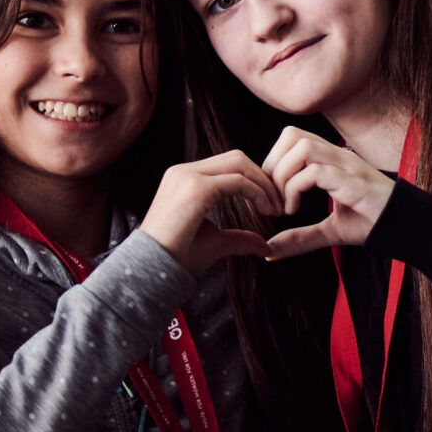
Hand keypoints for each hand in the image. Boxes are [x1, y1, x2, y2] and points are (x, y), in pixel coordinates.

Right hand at [141, 152, 277, 275]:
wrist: (153, 273)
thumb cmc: (178, 259)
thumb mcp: (216, 242)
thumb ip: (240, 238)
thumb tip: (265, 246)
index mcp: (184, 178)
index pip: (229, 165)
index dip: (254, 179)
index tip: (271, 202)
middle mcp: (183, 171)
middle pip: (237, 158)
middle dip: (263, 177)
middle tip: (279, 202)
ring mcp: (187, 176)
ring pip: (239, 164)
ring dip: (263, 184)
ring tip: (275, 207)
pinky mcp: (195, 188)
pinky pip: (238, 181)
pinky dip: (257, 192)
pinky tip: (266, 210)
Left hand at [260, 128, 397, 258]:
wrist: (407, 227)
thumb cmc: (373, 223)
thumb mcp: (330, 231)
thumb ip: (300, 237)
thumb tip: (268, 251)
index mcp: (333, 160)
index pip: (292, 138)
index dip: (274, 162)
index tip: (273, 195)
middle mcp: (339, 156)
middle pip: (292, 135)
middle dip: (273, 166)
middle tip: (274, 198)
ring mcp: (347, 166)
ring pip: (302, 147)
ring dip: (282, 176)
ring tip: (285, 205)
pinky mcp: (353, 182)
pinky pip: (315, 172)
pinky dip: (295, 189)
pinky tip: (295, 210)